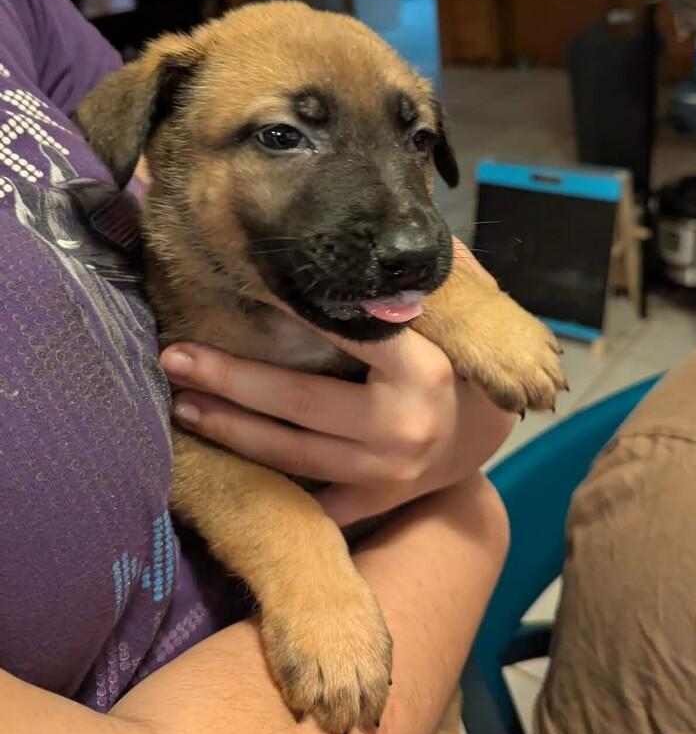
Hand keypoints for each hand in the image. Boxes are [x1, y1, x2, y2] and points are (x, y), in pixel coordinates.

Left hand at [160, 279, 514, 526]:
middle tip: (175, 357)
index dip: (294, 310)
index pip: (349, 333)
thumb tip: (381, 231)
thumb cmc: (457, 368)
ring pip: (291, 452)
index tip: (246, 288)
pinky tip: (223, 458)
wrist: (483, 441)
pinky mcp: (372, 502)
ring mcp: (384, 472)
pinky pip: (307, 497)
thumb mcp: (458, 318)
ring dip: (229, 428)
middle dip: (230, 379)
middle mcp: (403, 425)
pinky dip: (263, 480)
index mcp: (424, 370)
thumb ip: (425, 279)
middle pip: (299, 401)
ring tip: (183, 402)